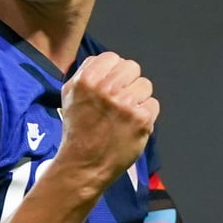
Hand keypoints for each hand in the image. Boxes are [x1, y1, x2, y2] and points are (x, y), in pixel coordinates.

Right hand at [54, 51, 157, 190]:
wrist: (83, 164)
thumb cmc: (77, 130)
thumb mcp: (70, 94)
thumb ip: (87, 72)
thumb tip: (107, 62)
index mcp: (87, 79)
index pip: (113, 57)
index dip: (113, 71)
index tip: (111, 86)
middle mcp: (107, 89)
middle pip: (132, 67)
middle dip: (127, 82)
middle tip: (120, 100)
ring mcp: (126, 104)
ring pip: (145, 85)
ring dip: (138, 98)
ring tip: (125, 114)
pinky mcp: (141, 119)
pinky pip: (153, 104)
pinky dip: (146, 115)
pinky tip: (132, 125)